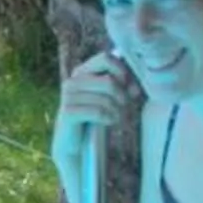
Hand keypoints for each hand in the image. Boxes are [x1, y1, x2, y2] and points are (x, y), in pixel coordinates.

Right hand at [50, 51, 135, 176]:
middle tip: (125, 106)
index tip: (132, 89)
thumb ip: (117, 84)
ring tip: (116, 117)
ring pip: (105, 98)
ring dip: (117, 110)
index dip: (123, 72)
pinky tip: (109, 122)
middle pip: (108, 80)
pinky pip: (98, 111)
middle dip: (122, 95)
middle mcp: (72, 81)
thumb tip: (134, 85)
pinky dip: (109, 118)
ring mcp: (68, 97)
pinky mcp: (68, 112)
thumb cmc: (94, 118)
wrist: (74, 144)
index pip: (106, 58)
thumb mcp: (106, 97)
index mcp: (81, 73)